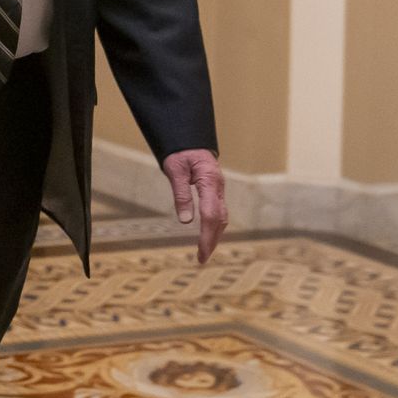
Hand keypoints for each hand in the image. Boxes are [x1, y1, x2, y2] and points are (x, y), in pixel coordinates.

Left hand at [161, 148, 228, 264]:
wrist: (189, 138)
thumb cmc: (180, 152)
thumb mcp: (175, 170)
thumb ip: (181, 194)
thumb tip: (185, 221)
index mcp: (210, 181)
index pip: (211, 214)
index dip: (207, 236)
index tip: (201, 253)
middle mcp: (218, 187)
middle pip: (220, 219)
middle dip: (212, 240)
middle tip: (201, 259)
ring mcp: (219, 189)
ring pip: (222, 217)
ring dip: (214, 235)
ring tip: (204, 252)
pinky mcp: (215, 191)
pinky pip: (218, 212)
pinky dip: (214, 226)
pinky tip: (208, 236)